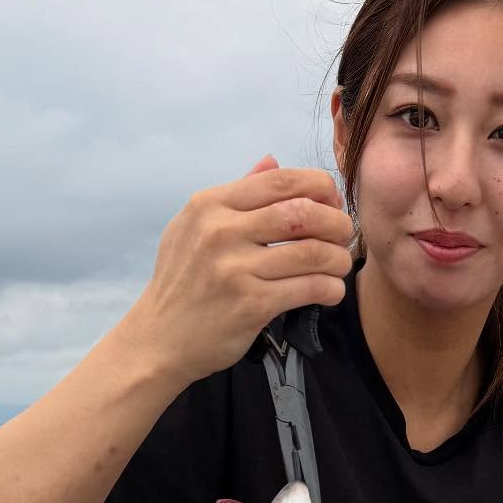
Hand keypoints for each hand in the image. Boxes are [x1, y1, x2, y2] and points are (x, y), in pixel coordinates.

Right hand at [129, 155, 354, 391]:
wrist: (158, 340)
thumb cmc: (181, 283)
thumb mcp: (193, 227)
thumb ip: (236, 195)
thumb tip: (273, 162)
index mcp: (210, 205)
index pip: (281, 181)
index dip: (319, 187)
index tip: (331, 203)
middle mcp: (221, 231)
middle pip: (304, 212)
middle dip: (337, 222)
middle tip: (344, 236)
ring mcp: (235, 269)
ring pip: (313, 252)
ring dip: (339, 258)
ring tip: (340, 265)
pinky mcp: (251, 304)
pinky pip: (308, 288)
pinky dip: (331, 288)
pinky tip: (332, 291)